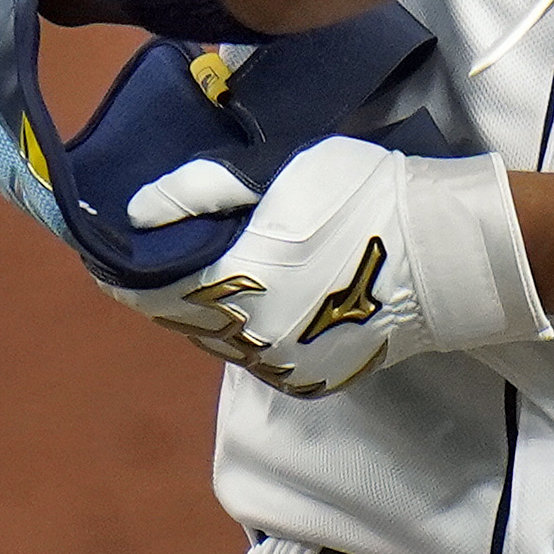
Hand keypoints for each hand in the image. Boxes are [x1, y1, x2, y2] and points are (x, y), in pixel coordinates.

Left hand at [117, 137, 546, 396]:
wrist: (446, 254)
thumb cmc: (363, 198)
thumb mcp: (282, 173)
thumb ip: (203, 192)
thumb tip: (140, 211)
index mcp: (233, 286)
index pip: (146, 285)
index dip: (120, 265)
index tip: (107, 245)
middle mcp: (247, 342)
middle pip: (180, 317)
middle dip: (165, 284)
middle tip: (160, 249)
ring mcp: (281, 369)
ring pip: (218, 341)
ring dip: (206, 310)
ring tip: (208, 270)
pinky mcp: (310, 381)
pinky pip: (258, 355)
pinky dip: (246, 328)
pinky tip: (257, 298)